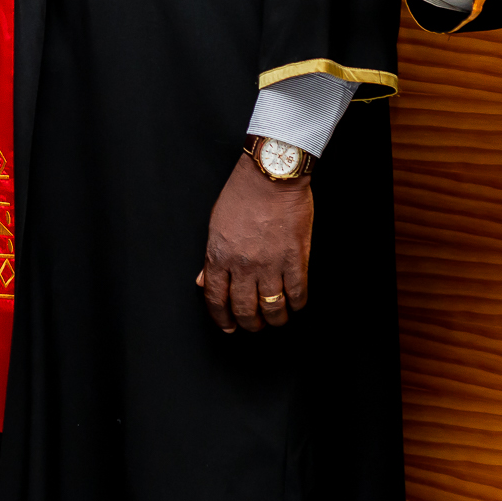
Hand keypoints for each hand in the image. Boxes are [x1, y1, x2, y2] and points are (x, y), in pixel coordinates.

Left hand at [195, 148, 313, 332]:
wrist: (272, 174)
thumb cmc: (243, 192)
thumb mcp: (216, 223)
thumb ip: (211, 256)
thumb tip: (204, 281)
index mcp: (219, 255)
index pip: (215, 298)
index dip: (221, 317)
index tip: (227, 326)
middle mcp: (243, 265)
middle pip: (244, 309)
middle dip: (248, 323)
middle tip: (253, 325)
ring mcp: (270, 264)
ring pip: (272, 308)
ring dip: (274, 320)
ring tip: (275, 320)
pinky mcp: (295, 259)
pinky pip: (297, 293)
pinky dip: (297, 304)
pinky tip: (295, 304)